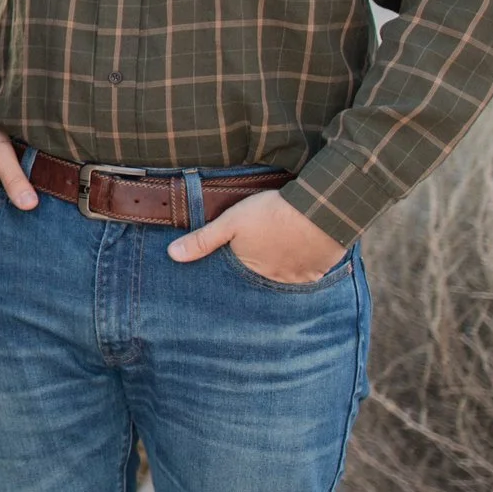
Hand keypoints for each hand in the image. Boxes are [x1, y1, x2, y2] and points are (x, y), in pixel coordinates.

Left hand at [167, 189, 346, 282]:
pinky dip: (302, 265)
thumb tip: (173, 255)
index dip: (236, 265)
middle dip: (258, 267)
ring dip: (280, 266)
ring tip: (279, 247)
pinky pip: (307, 274)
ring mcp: (297, 279)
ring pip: (283, 276)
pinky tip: (299, 251)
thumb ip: (203, 240)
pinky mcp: (318, 272)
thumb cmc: (272, 214)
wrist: (320, 210)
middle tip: (261, 248)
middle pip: (260, 276)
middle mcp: (273, 281)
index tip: (235, 259)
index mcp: (250, 271)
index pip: (236, 275)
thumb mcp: (231, 222)